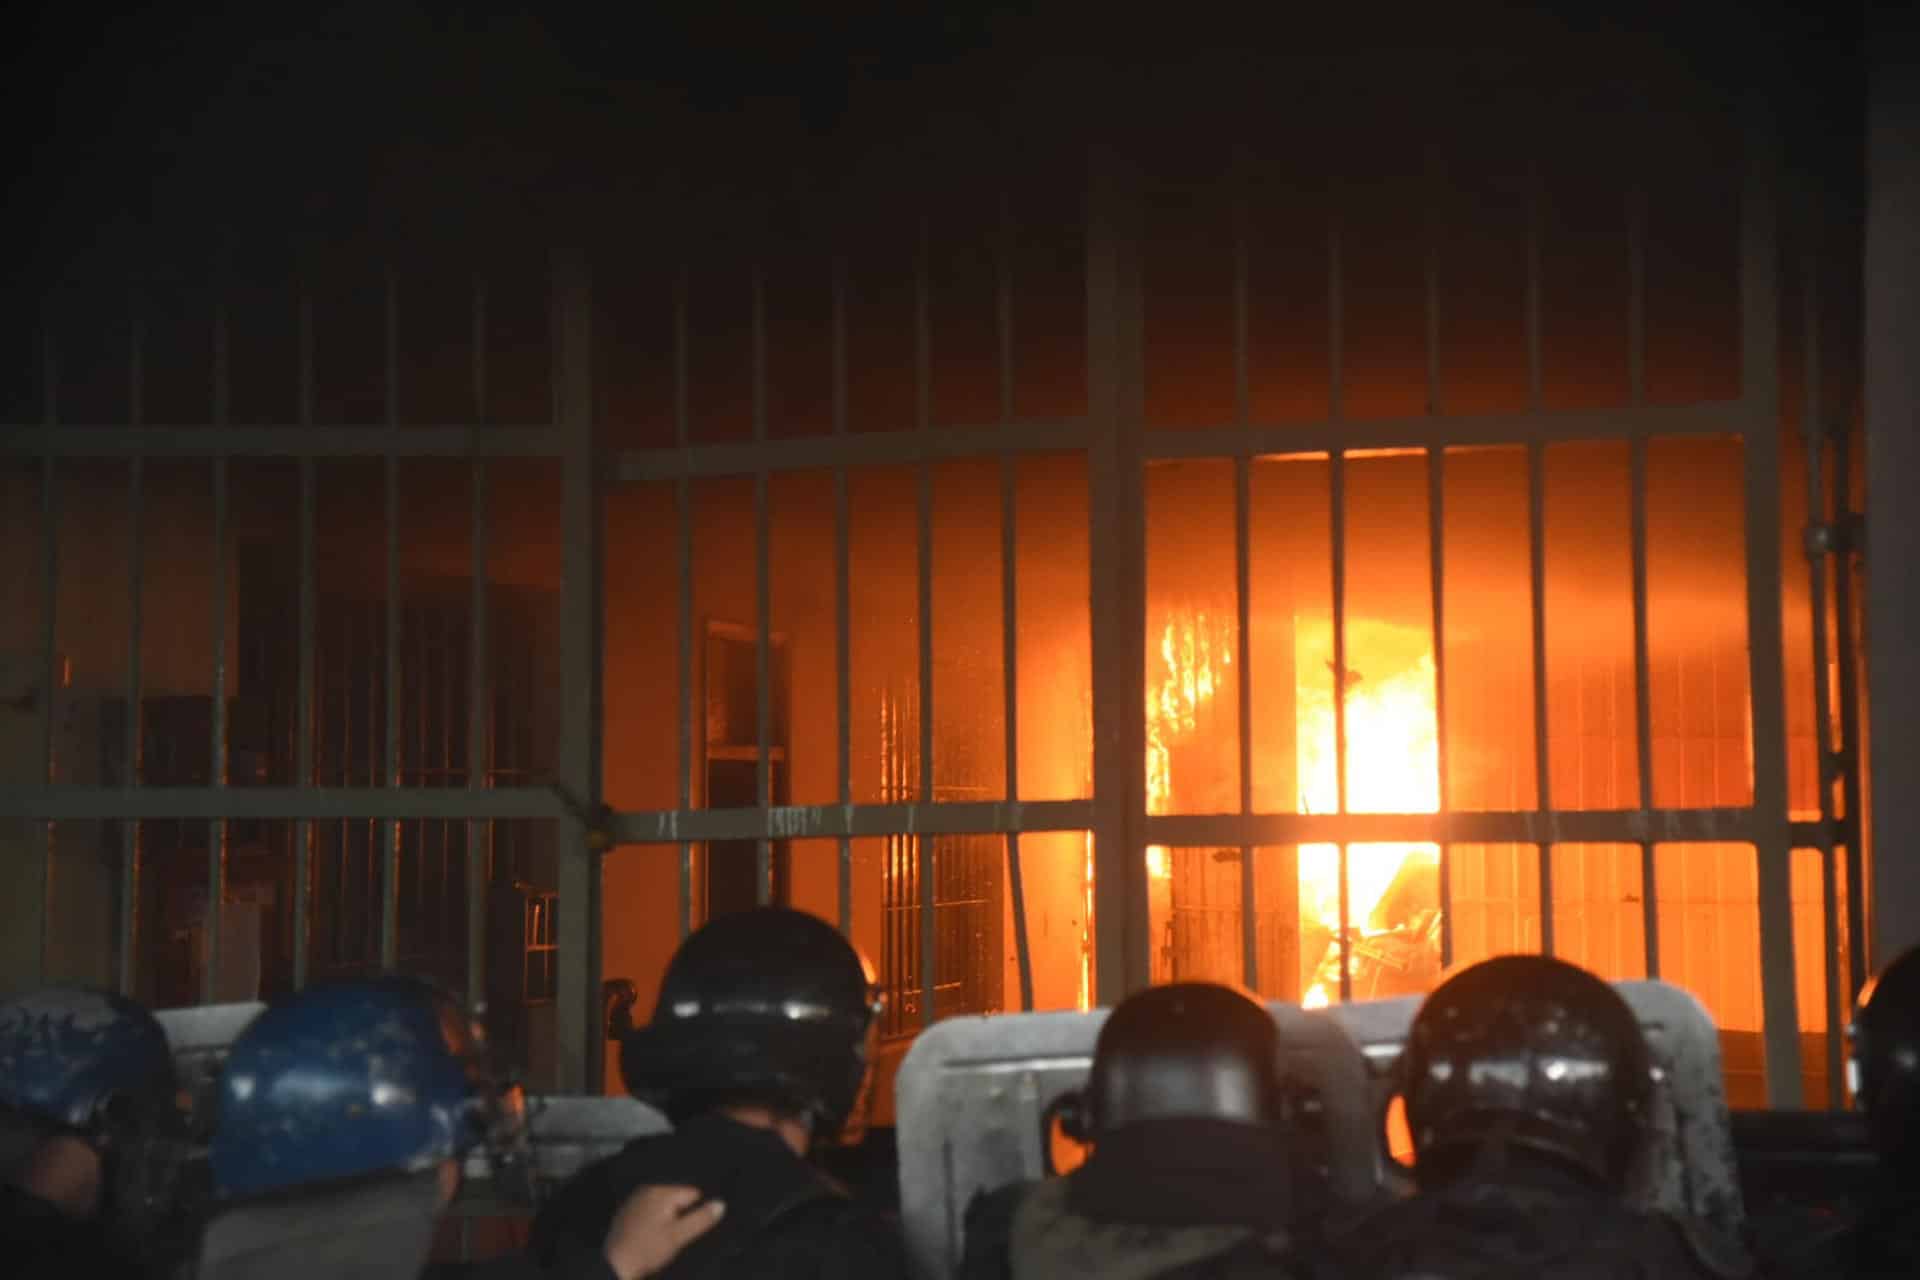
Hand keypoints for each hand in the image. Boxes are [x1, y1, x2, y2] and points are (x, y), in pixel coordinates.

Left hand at [602, 1184, 725, 1279]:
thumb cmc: (647, 1250)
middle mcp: (648, 1189)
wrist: (615, 1265)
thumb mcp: (679, 1236)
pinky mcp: (628, 1211)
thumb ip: (701, 1218)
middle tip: (677, 1234)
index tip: (690, 1228)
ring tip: (663, 1237)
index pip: (694, 1193)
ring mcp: (636, 1199)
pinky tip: (652, 1235)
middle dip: (683, 1213)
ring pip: (664, 1204)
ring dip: (669, 1217)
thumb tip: (721, 1204)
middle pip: (678, 1197)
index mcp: (662, 1191)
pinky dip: (655, 1219)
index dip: (697, 1212)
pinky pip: (650, 1209)